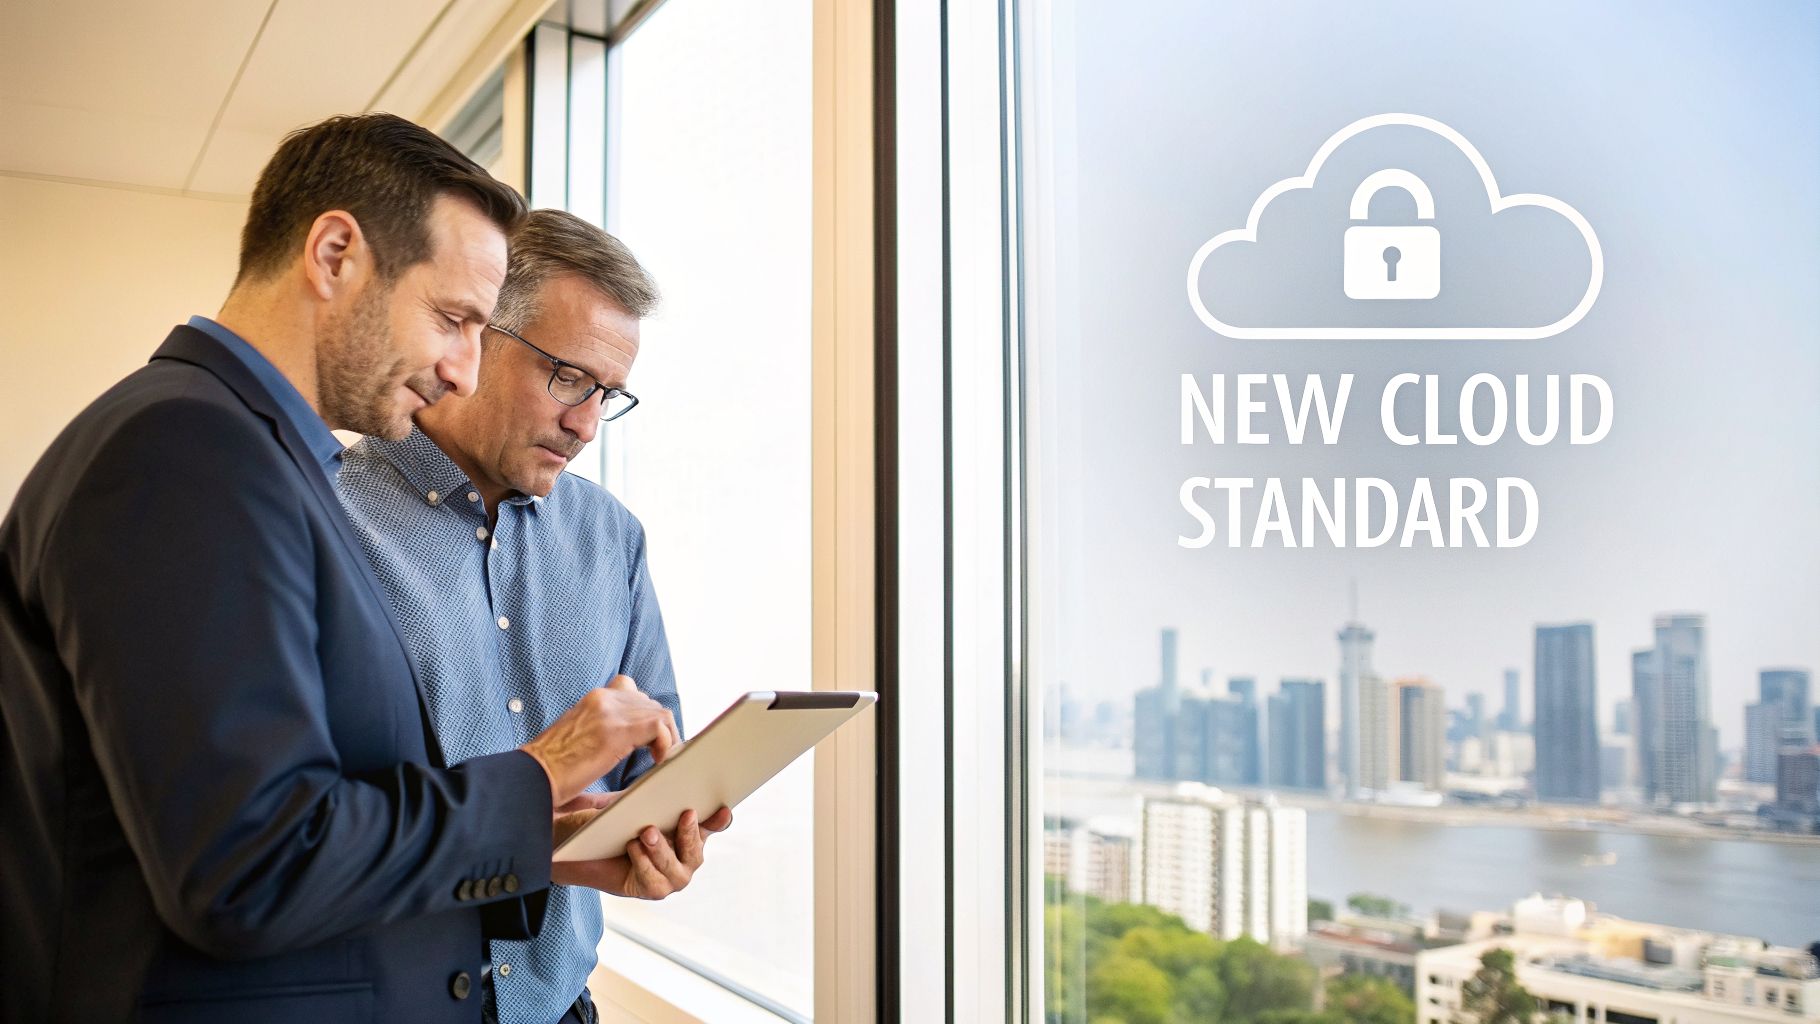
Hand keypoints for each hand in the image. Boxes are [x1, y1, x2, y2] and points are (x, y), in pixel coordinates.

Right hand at [521, 675, 679, 805]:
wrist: (530, 776)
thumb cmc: (551, 768)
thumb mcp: (578, 737)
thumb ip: (601, 730)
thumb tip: (627, 744)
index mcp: (593, 699)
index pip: (633, 692)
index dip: (646, 718)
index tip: (648, 743)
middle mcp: (603, 698)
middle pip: (650, 703)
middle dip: (660, 729)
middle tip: (657, 755)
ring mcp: (610, 711)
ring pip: (659, 713)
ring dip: (666, 738)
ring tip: (658, 760)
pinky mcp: (616, 731)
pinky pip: (659, 727)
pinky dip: (666, 744)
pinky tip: (656, 762)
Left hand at [552, 804, 733, 898]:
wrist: (587, 849)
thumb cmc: (617, 821)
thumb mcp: (637, 801)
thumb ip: (656, 791)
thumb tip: (668, 764)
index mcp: (689, 832)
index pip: (712, 826)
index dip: (720, 820)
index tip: (723, 809)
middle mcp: (686, 857)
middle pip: (697, 849)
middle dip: (690, 832)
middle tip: (687, 814)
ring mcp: (672, 877)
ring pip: (676, 866)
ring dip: (662, 849)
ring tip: (647, 832)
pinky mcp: (653, 890)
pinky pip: (654, 881)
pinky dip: (644, 863)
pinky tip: (633, 847)